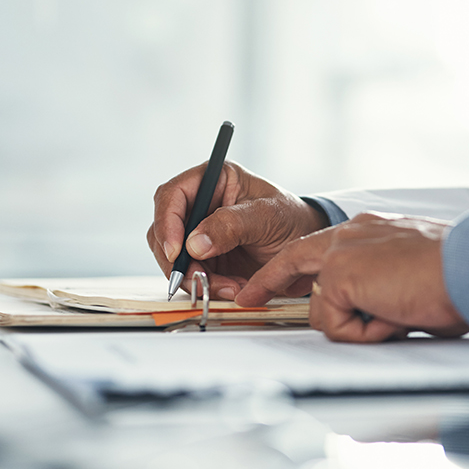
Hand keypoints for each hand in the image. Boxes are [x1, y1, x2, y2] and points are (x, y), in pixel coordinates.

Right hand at [147, 161, 327, 299]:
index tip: (178, 251)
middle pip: (164, 231)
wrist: (304, 246)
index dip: (167, 223)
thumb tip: (194, 243)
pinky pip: (191, 275)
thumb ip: (231, 225)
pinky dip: (207, 287)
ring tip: (230, 287)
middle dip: (179, 260)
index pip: (172, 195)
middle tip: (200, 279)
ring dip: (195, 278)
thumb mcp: (267, 216)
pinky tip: (232, 289)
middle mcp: (200, 204)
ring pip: (174, 258)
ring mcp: (199, 233)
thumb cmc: (290, 219)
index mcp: (213, 179)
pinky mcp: (204, 258)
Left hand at [234, 212, 468, 341]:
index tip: (272, 280)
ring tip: (397, 315)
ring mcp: (342, 252)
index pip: (321, 247)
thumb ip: (382, 285)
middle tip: (249, 297)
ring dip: (356, 325)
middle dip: (268, 281)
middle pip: (295, 260)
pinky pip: (335, 325)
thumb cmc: (457, 275)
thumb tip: (377, 312)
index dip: (294, 266)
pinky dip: (364, 333)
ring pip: (321, 308)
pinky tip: (393, 317)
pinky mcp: (339, 275)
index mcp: (371, 230)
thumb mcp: (411, 275)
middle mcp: (352, 233)